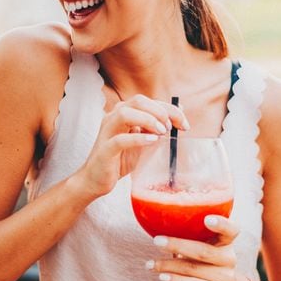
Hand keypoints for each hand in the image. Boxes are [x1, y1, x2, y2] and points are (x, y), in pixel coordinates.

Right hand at [72, 94, 188, 198]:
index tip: (184, 124)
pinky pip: (120, 139)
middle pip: (138, 101)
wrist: (96, 180)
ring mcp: (107, 132)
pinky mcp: (104, 149)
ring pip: (125, 113)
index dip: (170, 109)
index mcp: (123, 113)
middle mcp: (113, 117)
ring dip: (148, 120)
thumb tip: (178, 113)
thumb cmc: (118, 159)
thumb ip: (155, 128)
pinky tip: (152, 141)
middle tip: (172, 127)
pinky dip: (138, 138)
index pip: (149, 102)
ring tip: (162, 132)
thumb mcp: (141, 141)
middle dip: (160, 111)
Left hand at [145, 214, 253, 280]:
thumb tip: (158, 223)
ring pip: (193, 269)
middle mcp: (228, 259)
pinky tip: (162, 278)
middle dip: (177, 245)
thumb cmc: (208, 265)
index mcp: (226, 243)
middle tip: (157, 241)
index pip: (230, 230)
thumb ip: (193, 237)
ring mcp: (225, 278)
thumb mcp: (207, 248)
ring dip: (169, 265)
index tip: (207, 219)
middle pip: (203, 251)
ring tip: (150, 264)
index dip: (221, 224)